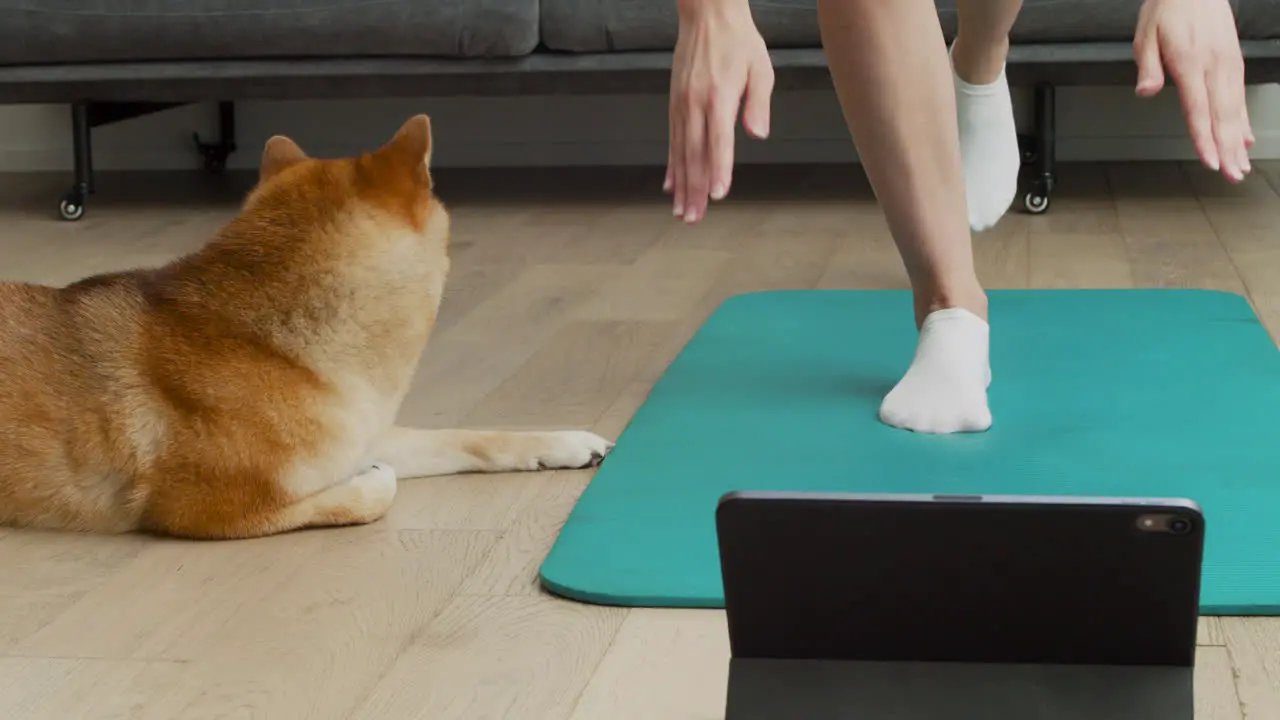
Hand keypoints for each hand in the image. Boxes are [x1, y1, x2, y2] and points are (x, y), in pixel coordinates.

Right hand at [667, 0, 773, 223]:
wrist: (707, 15)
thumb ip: (758, 103)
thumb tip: (758, 134)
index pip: (719, 141)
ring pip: (680, 152)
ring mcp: (681, 105)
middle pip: (694, 154)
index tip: (718, 195)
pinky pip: (671, 140)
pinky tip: (670, 185)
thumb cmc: (738, 41)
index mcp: (719, 96)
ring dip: (681, 185)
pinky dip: (671, 165)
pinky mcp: (675, 103)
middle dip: (695, 189)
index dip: (719, 170)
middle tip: (693, 217)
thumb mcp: (760, 68)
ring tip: (681, 211)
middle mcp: (695, 103)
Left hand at [1134, 0, 1253, 181]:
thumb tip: (1146, 92)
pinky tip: (1244, 137)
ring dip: (1237, 140)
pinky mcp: (1233, 62)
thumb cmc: (1168, 9)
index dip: (1204, 138)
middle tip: (1232, 175)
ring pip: (1235, 108)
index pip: (1198, 108)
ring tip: (1240, 165)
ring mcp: (1228, 64)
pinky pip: (1239, 96)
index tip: (1209, 161)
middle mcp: (1214, 65)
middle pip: (1222, 115)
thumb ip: (1148, 67)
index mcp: (1190, 62)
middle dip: (1227, 148)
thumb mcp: (1145, 35)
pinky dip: (1242, 119)